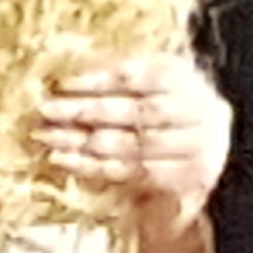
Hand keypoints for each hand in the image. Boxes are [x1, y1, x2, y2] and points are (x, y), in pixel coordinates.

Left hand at [31, 53, 233, 248]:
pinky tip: (64, 160)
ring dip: (86, 142)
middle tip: (48, 111)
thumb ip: (116, 78)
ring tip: (48, 137)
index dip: (102, 80)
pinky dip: (96, 167)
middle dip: (89, 111)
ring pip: (135, 145)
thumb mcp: (144, 85)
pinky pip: (134, 173)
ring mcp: (197, 148)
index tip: (65, 84)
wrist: (204, 157)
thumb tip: (69, 72)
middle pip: (139, 112)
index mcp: (185, 78)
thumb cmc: (163, 112)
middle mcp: (199, 112)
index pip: (141, 76)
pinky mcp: (188, 180)